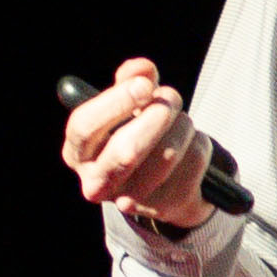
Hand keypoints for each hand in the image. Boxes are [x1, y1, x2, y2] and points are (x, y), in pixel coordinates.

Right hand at [63, 57, 209, 227]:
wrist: (164, 183)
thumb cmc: (136, 134)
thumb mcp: (128, 106)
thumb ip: (131, 81)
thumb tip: (142, 69)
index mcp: (77, 152)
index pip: (84, 127)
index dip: (115, 103)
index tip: (144, 85)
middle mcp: (96, 183)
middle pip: (126, 151)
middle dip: (157, 116)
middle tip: (171, 97)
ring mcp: (130, 200)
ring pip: (167, 155)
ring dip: (183, 126)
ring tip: (181, 122)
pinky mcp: (165, 207)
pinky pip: (193, 162)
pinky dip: (199, 144)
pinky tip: (189, 146)